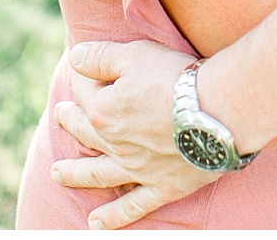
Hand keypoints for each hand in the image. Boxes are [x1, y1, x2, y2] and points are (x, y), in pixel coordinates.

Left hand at [51, 40, 212, 228]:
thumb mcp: (133, 54)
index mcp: (102, 111)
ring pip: (98, 174)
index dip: (86, 76)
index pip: (83, 91)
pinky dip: (113, 217)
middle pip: (84, 131)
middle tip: (61, 115)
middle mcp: (114, 144)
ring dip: (76, 173)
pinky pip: (133, 206)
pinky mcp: (162, 187)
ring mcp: (137, 169)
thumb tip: (74, 58)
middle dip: (70, 120)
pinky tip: (96, 224)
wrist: (218, 112)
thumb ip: (99, 56)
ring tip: (57, 173)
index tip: (93, 69)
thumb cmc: (176, 78)